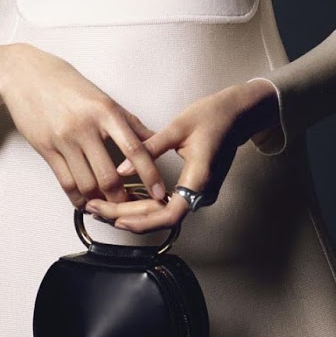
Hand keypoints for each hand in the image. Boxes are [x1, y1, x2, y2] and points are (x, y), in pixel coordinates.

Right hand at [0, 43, 171, 207]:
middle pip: (109, 175)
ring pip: (87, 183)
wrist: (25, 74)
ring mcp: (64, 139)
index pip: (135, 149)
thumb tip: (154, 140)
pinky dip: (77, 197)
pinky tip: (85, 201)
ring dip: (100, 201)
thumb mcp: (102, 97)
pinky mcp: (46, 148)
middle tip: (132, 205)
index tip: (160, 192)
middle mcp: (86, 126)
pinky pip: (65, 182)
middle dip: (122, 197)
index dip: (150, 175)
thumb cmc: (67, 84)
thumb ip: (129, 122)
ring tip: (108, 205)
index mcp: (106, 111)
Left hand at [84, 79, 276, 234]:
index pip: (170, 215)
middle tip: (96, 210)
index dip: (142, 222)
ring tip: (103, 208)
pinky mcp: (196, 188)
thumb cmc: (213, 116)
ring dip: (134, 213)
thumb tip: (121, 168)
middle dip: (127, 218)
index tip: (116, 219)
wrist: (239, 114)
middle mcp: (202, 192)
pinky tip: (124, 200)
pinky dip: (146, 206)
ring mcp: (200, 193)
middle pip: (162, 219)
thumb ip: (149, 149)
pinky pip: (169, 205)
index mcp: (200, 178)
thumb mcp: (178, 127)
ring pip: (163, 214)